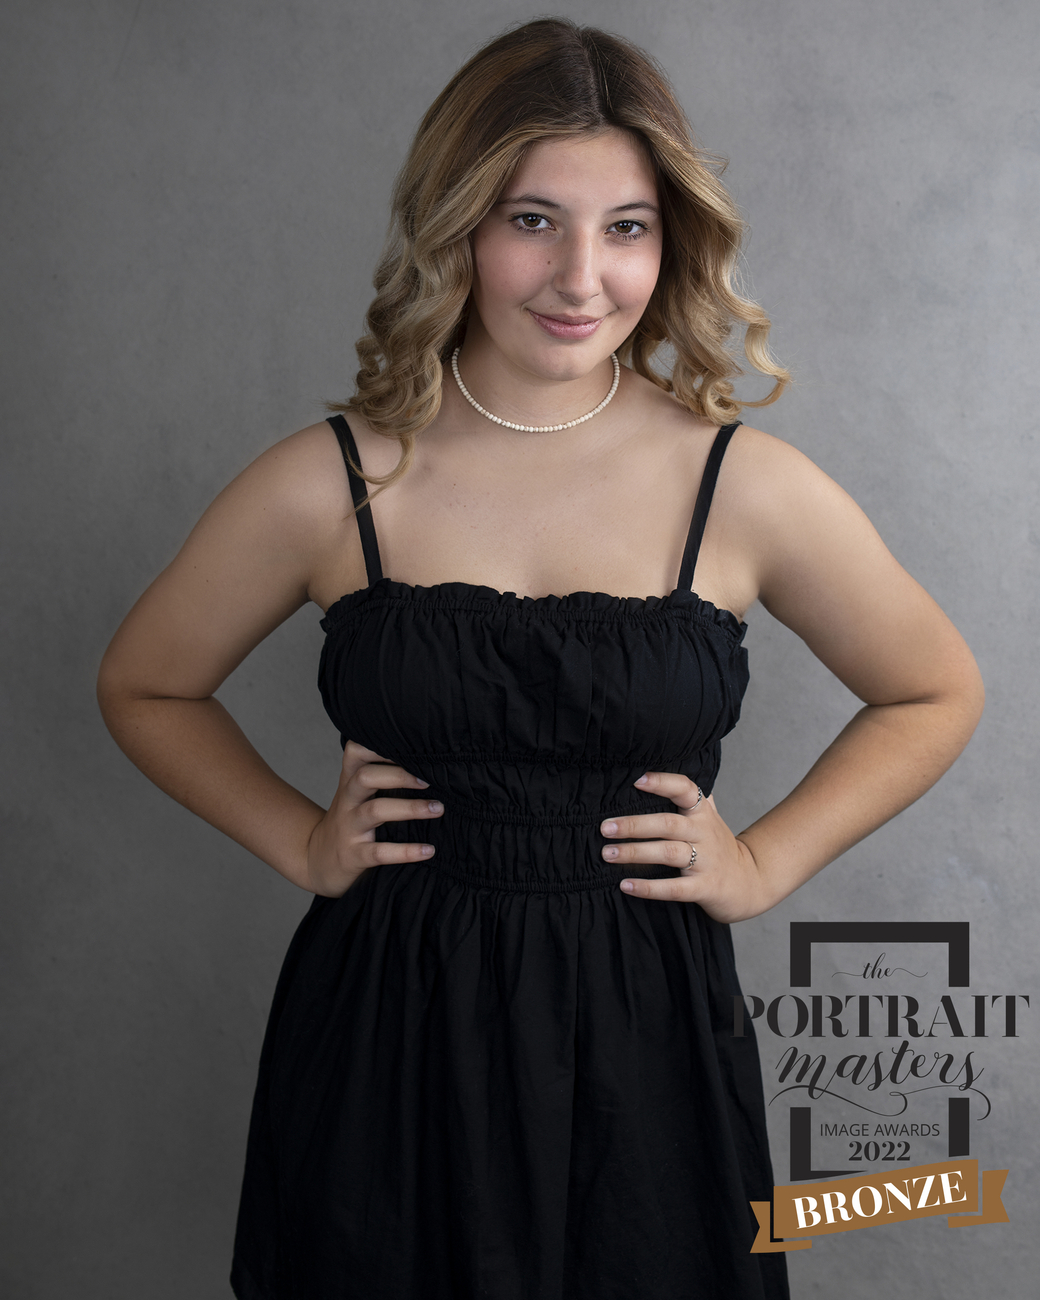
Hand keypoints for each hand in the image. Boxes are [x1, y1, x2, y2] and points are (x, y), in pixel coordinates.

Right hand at [305, 741, 442, 896]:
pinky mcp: (354, 855)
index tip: (411, 744)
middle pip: (365, 777)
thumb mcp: (357, 795)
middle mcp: (347, 800)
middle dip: (399, 775)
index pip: (356, 751)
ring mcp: (349, 827)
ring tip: (438, 808)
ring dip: (410, 808)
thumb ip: (382, 776)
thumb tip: (430, 762)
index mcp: (350, 781)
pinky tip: (428, 850)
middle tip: (430, 779)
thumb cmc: (350, 821)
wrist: (318, 860)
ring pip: (375, 811)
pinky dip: (406, 851)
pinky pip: (380, 852)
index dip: (379, 744)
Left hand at [600, 771, 774, 922]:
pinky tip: (626, 885)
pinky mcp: (705, 888)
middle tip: (605, 827)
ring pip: (668, 853)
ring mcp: (706, 861)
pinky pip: (674, 888)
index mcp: (702, 813)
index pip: (685, 789)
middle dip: (633, 825)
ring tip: (608, 854)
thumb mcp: (709, 818)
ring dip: (635, 853)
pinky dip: (649, 887)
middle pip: (667, 823)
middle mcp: (705, 833)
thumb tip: (654, 774)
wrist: (750, 883)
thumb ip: (689, 798)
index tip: (636, 780)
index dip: (662, 783)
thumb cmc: (718, 847)